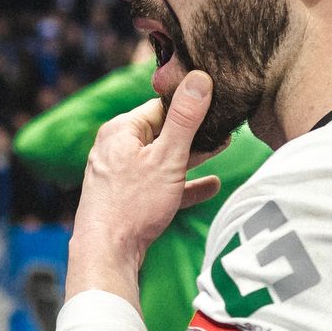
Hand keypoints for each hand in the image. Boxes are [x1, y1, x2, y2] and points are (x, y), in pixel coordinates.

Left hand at [66, 71, 221, 298]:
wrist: (107, 253)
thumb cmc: (134, 203)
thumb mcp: (168, 156)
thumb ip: (185, 119)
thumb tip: (200, 78)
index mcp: (121, 131)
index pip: (161, 107)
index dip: (190, 107)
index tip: (217, 106)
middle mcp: (115, 148)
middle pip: (161, 132)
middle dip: (193, 132)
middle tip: (225, 128)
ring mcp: (119, 174)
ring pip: (161, 159)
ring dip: (191, 157)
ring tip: (222, 148)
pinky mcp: (127, 198)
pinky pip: (159, 185)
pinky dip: (182, 184)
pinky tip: (211, 185)